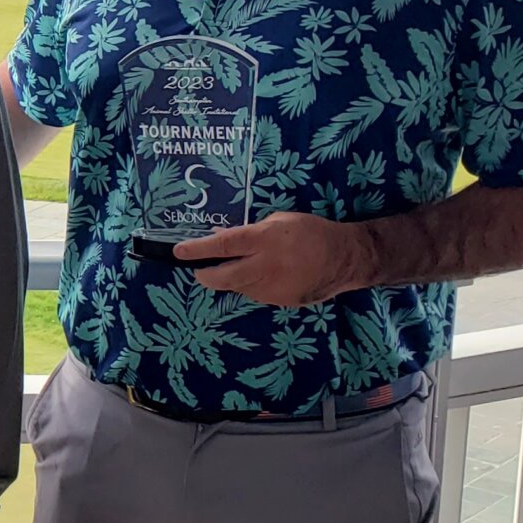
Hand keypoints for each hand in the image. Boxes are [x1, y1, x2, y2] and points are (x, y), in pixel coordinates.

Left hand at [181, 212, 379, 307]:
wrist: (344, 259)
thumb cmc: (310, 232)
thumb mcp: (279, 221)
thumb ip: (250, 232)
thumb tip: (223, 239)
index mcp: (265, 240)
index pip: (223, 245)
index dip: (198, 249)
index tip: (178, 252)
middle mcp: (265, 266)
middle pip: (221, 278)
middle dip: (203, 275)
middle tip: (198, 270)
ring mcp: (272, 287)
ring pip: (237, 287)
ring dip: (233, 278)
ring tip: (249, 265)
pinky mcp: (279, 301)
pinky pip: (256, 293)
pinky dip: (253, 285)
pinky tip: (270, 275)